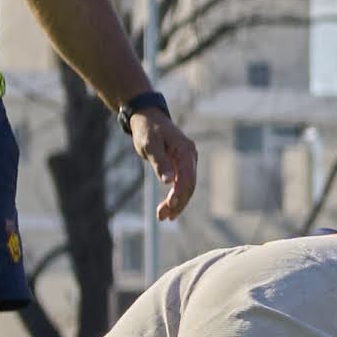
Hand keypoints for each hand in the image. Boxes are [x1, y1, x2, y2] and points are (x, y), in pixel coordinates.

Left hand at [129, 102, 201, 219]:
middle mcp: (190, 156)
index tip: (169, 206)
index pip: (187, 177)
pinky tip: (167, 206)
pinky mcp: (181, 164)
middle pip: (189, 185)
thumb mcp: (150, 145)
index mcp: (185, 150)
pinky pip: (181, 183)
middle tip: (163, 217)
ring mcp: (187, 160)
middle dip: (178, 203)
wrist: (147, 118)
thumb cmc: (147, 130)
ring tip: (163, 217)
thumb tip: (169, 181)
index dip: (180, 193)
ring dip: (177, 203)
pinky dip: (175, 195)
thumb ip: (160, 163)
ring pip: (186, 187)